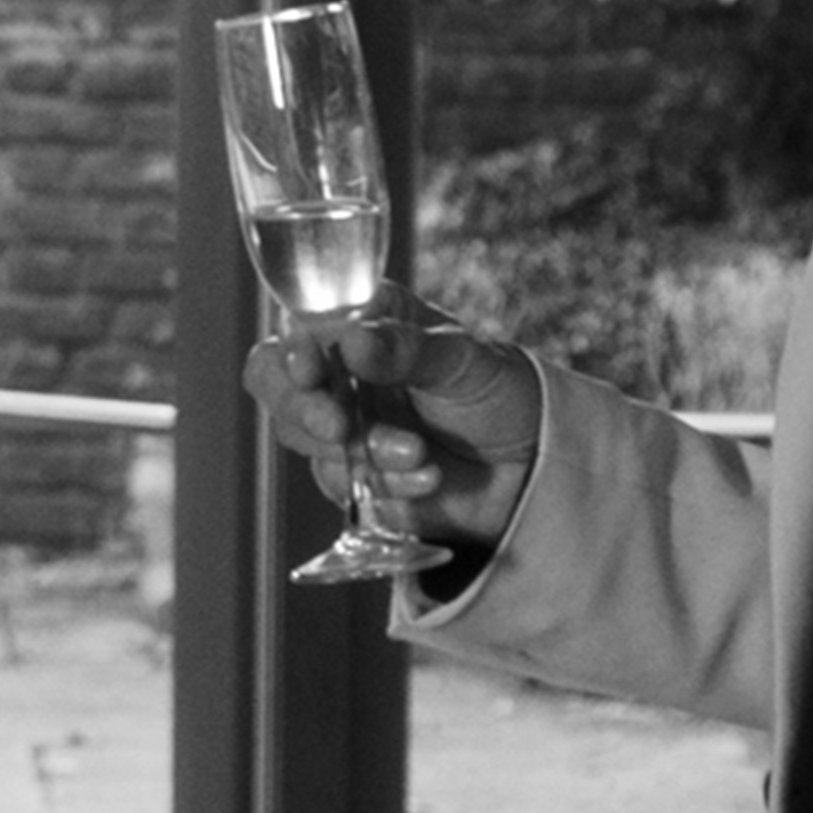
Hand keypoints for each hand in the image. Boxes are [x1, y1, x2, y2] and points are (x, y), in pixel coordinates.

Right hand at [238, 289, 545, 563]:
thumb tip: (352, 340)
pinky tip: (428, 480)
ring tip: (420, 455)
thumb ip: (406, 349)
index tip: (310, 369)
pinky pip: (344, 486)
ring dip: (361, 453)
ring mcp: (345, 428)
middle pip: (278, 388)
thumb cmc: (500, 392)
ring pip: (307, 442)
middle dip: (304, 410)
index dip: (290, 351)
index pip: (298, 332)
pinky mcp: (355, 479)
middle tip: (339, 426)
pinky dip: (385, 485)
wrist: (534, 466)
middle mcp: (342, 375)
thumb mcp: (462, 360)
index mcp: (361, 326)